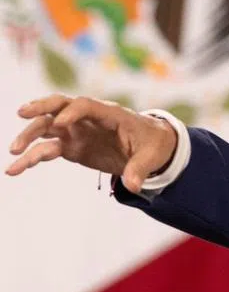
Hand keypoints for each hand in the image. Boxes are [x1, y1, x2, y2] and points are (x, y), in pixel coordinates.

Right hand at [6, 95, 176, 193]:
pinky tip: (15, 169)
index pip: (88, 105)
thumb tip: (133, 186)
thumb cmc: (153, 144)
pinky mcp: (72, 147)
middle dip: (41, 107)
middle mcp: (90, 119)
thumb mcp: (152, 156)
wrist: (150, 146)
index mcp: (111, 114)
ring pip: (48, 126)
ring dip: (29, 135)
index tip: (61, 122)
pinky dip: (31, 157)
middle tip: (21, 114)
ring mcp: (78, 132)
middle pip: (61, 106)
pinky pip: (47, 149)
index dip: (74, 111)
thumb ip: (140, 169)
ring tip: (12, 152)